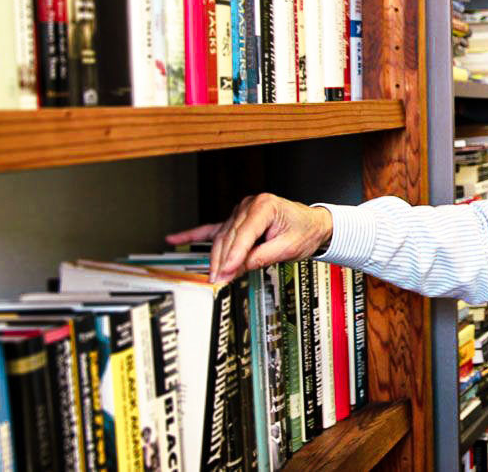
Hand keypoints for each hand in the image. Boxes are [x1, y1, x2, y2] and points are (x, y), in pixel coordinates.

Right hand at [165, 193, 333, 283]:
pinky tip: (174, 239)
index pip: (243, 234)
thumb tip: (239, 267)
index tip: (225, 273)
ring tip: (212, 276)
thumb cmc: (304, 230)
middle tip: (217, 282)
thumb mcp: (289, 247)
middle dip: (222, 261)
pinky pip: (212, 229)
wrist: (313, 224)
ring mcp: (240, 212)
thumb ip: (264, 256)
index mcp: (264, 206)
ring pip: (221, 238)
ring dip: (216, 258)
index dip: (233, 256)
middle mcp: (249, 206)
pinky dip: (193, 235)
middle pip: (229, 237)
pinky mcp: (236, 221)